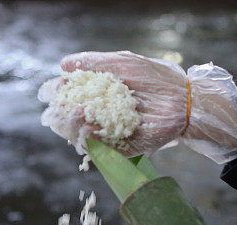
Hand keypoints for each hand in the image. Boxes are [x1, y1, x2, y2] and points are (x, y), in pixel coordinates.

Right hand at [38, 51, 236, 163]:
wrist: (183, 99)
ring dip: (72, 126)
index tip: (53, 90)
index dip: (57, 94)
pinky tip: (91, 129)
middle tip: (63, 105)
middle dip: (60, 113)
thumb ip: (93, 62)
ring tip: (78, 114)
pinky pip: (98, 149)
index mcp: (96, 95)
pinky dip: (90, 140)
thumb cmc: (155, 78)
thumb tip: (63, 64)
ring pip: (77, 136)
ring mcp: (107, 133)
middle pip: (66, 120)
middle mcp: (98, 115)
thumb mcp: (122, 63)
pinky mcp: (118, 149)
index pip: (67, 97)